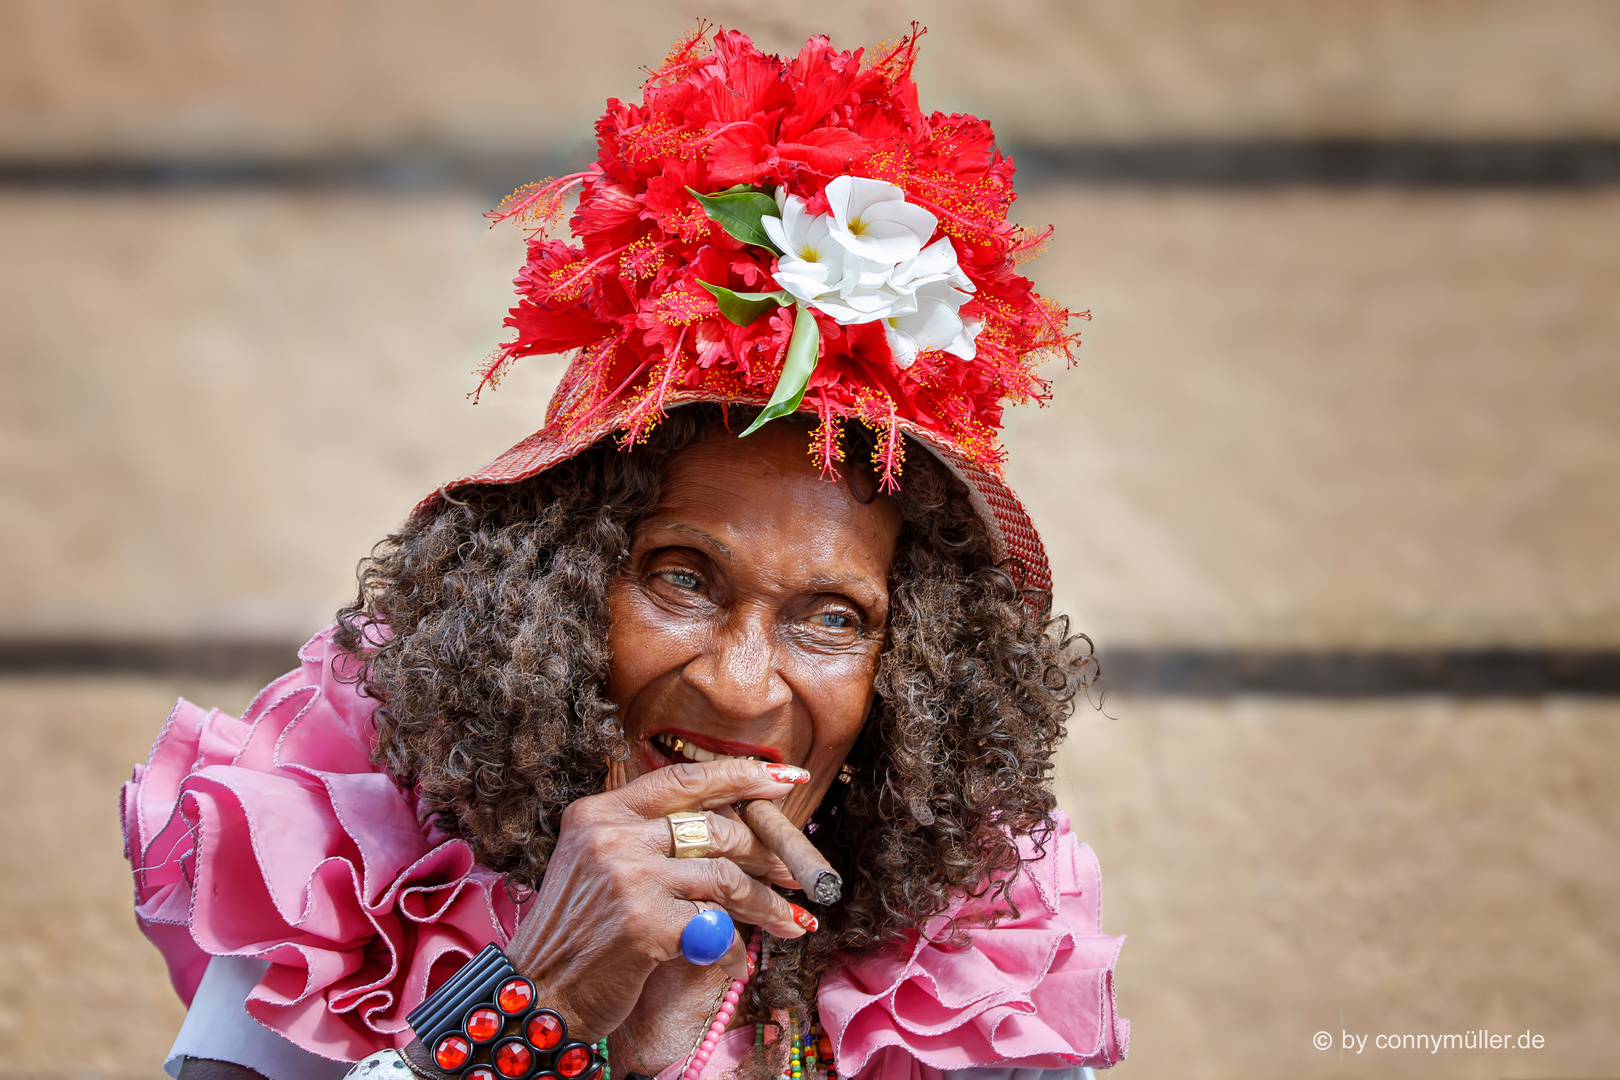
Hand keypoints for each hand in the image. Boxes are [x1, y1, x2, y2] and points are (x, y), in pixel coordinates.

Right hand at [502, 758, 814, 1041]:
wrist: (537, 994)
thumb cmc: (575, 933)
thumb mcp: (595, 863)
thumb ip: (646, 835)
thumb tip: (728, 822)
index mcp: (600, 811)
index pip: (684, 778)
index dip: (741, 775)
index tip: (784, 778)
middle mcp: (613, 836)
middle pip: (717, 828)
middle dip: (768, 852)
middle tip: (797, 872)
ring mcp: (630, 878)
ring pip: (726, 877)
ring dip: (765, 903)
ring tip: (790, 920)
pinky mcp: (647, 924)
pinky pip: (715, 927)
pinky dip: (733, 947)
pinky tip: (738, 961)